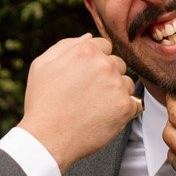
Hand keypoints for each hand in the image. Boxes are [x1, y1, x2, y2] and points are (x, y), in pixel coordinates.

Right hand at [19, 34, 140, 172]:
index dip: (95, 62)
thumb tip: (89, 36)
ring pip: (127, 83)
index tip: (86, 78)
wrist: (47, 139)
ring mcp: (116, 85)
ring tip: (95, 107)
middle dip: (107, 76)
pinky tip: (104, 118)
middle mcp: (104, 64)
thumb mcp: (42, 65)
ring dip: (116, 92)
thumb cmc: (42, 103)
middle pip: (117, 63)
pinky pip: (134, 104)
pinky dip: (123, 112)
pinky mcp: (125, 107)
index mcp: (85, 50)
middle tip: (88, 95)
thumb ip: (66, 46)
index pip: (104, 46)